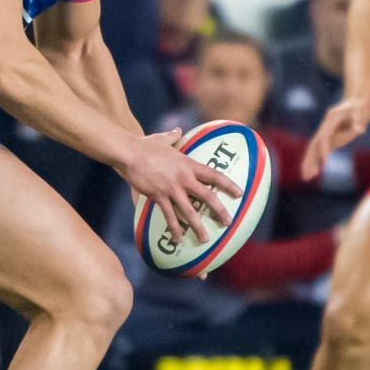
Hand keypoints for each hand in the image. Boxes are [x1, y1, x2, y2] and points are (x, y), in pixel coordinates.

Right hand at [123, 129, 240, 243]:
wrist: (129, 153)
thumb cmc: (145, 145)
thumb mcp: (163, 139)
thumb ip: (173, 136)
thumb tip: (178, 130)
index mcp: (188, 164)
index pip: (214, 175)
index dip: (229, 185)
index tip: (239, 194)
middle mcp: (184, 178)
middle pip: (207, 197)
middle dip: (219, 211)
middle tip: (227, 222)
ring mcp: (172, 189)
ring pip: (190, 212)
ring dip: (198, 227)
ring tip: (205, 239)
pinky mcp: (159, 197)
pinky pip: (169, 216)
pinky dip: (175, 229)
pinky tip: (179, 239)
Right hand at [301, 99, 369, 179]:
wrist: (357, 104)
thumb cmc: (360, 108)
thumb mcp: (362, 112)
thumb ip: (359, 121)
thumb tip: (360, 130)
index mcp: (331, 120)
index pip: (325, 136)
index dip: (324, 148)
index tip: (325, 161)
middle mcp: (325, 128)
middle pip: (314, 144)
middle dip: (310, 159)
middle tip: (307, 174)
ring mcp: (326, 134)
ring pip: (314, 150)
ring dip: (310, 163)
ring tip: (306, 178)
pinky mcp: (330, 139)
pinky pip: (320, 152)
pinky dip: (316, 162)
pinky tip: (313, 173)